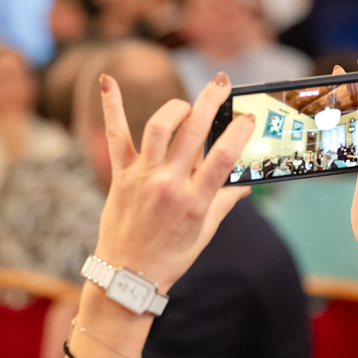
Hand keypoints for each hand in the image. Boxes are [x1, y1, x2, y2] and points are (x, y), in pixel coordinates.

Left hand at [93, 72, 254, 293]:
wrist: (127, 277)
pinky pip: (116, 136)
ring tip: (186, 104)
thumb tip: (244, 186)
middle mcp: (169, 185)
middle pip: (193, 131)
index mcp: (195, 201)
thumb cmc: (170, 259)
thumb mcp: (203, 233)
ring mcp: (143, 178)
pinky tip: (108, 80)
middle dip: (211, 100)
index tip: (249, 117)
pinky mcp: (121, 176)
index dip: (239, 131)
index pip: (223, 156)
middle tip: (222, 84)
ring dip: (175, 107)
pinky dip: (111, 107)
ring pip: (158, 127)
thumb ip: (223, 203)